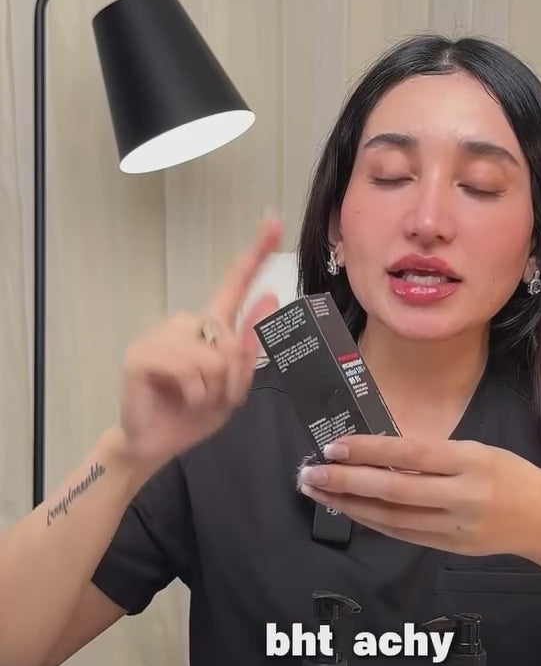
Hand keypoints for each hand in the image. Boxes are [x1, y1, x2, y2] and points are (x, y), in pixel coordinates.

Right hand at [118, 216, 281, 470]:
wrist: (156, 444)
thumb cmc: (192, 415)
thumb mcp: (233, 386)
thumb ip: (249, 345)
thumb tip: (269, 296)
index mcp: (209, 327)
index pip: (234, 284)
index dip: (256, 253)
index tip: (273, 220)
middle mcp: (185, 322)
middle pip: (231, 338)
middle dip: (233, 379)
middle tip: (214, 399)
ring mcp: (160, 334)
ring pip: (214, 357)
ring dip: (214, 389)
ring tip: (194, 400)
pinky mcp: (142, 353)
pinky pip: (190, 368)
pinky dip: (196, 393)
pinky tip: (181, 399)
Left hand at [298, 433, 540, 556]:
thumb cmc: (508, 474)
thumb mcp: (477, 449)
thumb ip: (432, 454)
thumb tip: (376, 451)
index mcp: (472, 461)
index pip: (412, 454)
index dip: (370, 451)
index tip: (335, 447)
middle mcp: (464, 495)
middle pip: (396, 490)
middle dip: (348, 482)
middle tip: (311, 474)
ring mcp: (456, 527)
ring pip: (393, 518)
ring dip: (351, 505)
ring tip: (319, 493)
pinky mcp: (450, 548)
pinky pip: (403, 534)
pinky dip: (373, 522)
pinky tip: (349, 510)